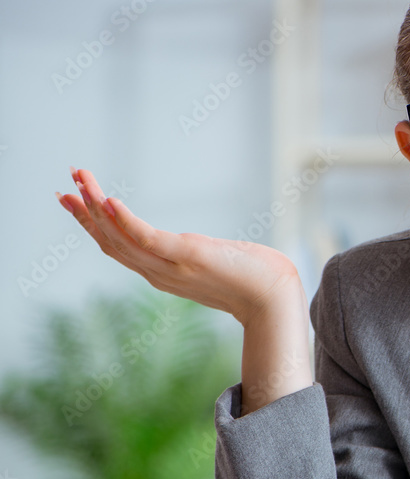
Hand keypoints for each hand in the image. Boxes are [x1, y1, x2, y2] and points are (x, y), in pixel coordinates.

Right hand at [58, 168, 301, 327]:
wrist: (276, 298)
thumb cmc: (253, 278)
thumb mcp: (212, 263)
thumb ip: (194, 255)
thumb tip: (196, 245)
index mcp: (162, 274)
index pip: (116, 248)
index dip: (91, 225)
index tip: (71, 200)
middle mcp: (159, 273)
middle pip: (110, 242)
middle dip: (84, 213)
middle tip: (64, 186)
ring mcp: (172, 267)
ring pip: (121, 238)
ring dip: (96, 208)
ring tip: (80, 180)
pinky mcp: (189, 257)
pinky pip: (147, 238)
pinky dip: (126, 220)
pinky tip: (110, 201)